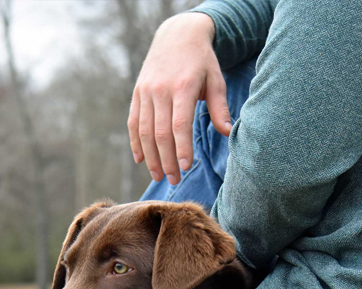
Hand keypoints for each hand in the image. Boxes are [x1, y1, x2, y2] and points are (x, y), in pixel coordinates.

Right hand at [128, 13, 231, 184]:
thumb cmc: (202, 62)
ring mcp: (146, 91)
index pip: (180, 125)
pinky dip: (135, 143)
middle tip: (174, 180)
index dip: (181, 149)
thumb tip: (228, 134)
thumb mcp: (216, 80)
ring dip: (150, 157)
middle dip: (167, 160)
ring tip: (158, 176)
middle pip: (160, 133)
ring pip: (144, 131)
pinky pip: (133, 123)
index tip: (185, 168)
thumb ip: (220, 108)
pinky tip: (141, 160)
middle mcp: (161, 90)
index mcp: (183, 87)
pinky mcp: (137, 93)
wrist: (177, 35)